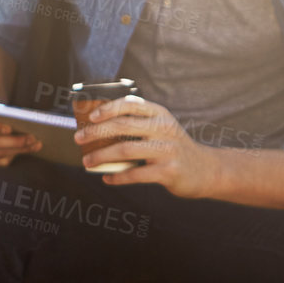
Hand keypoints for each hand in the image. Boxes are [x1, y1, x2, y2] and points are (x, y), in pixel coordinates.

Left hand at [75, 95, 223, 197]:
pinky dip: (117, 176)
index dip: (108, 108)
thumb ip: (138, 124)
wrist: (205, 170)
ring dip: (101, 156)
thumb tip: (96, 126)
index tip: (90, 117)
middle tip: (78, 138)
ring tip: (86, 161)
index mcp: (160, 115)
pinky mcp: (168, 171)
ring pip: (125, 150)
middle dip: (95, 132)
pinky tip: (107, 178)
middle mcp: (164, 129)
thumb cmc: (173, 147)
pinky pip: (135, 174)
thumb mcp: (162, 128)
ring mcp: (167, 150)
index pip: (131, 104)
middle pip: (122, 126)